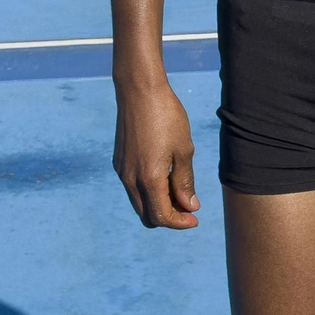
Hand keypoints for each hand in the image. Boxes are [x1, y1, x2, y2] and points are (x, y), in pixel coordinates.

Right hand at [113, 81, 200, 229]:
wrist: (140, 91)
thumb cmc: (167, 117)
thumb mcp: (184, 150)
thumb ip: (185, 181)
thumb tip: (189, 206)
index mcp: (149, 179)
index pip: (162, 216)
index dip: (180, 223)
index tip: (195, 218)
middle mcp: (130, 179)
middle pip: (147, 216)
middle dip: (169, 217)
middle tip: (189, 206)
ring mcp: (121, 171)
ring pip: (139, 203)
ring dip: (158, 204)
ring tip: (179, 190)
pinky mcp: (119, 161)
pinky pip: (133, 188)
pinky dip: (148, 191)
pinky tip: (164, 176)